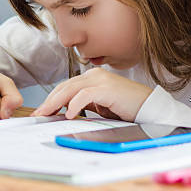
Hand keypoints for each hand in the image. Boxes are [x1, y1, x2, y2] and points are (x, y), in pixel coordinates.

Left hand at [32, 67, 152, 120]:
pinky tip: (68, 115)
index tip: (41, 112)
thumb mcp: (101, 107)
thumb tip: (64, 112)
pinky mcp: (107, 88)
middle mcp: (94, 75)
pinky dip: (74, 104)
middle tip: (38, 115)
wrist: (152, 109)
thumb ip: (85, 105)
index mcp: (92, 78)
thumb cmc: (128, 109)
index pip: (66, 87)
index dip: (51, 99)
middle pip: (64, 87)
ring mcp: (100, 80)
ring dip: (55, 103)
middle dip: (49, 101)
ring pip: (70, 89)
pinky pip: (85, 95)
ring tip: (46, 115)